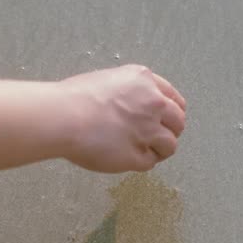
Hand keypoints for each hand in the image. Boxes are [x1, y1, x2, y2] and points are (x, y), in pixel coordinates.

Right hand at [59, 65, 186, 172]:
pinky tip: (126, 158)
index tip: (166, 120)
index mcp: (145, 81)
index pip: (174, 99)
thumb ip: (129, 91)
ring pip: (170, 145)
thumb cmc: (75, 97)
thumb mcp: (108, 79)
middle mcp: (154, 104)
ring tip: (141, 150)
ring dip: (159, 149)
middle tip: (154, 138)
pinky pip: (149, 162)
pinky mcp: (139, 156)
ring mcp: (149, 131)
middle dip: (170, 130)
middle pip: (178, 122)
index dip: (171, 112)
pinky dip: (141, 162)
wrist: (65, 116)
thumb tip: (130, 105)